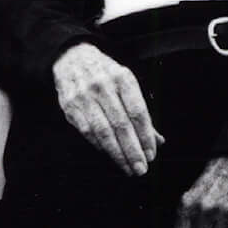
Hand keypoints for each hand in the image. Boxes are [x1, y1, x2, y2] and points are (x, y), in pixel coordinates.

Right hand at [51, 42, 160, 176]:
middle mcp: (103, 86)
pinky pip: (87, 132)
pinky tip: (110, 155)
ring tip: (128, 168)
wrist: (72, 58)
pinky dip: (100, 146)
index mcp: (122, 78)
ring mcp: (84, 96)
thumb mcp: (126, 84)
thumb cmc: (106, 75)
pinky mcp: (70, 106)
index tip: (151, 154)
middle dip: (133, 150)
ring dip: (117, 154)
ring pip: (103, 132)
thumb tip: (158, 140)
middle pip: (121, 125)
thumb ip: (141, 112)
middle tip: (141, 168)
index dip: (146, 136)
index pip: (138, 112)